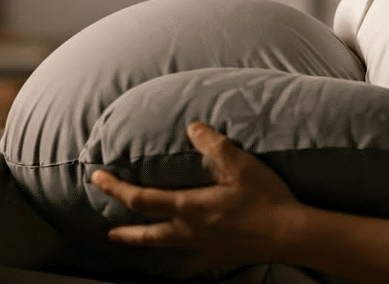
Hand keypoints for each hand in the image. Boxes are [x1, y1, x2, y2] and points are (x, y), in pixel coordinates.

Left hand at [91, 121, 301, 267]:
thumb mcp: (240, 165)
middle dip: (125, 231)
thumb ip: (214, 145)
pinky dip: (184, 260)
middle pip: (147, 233)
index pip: (141, 198)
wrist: (290, 234)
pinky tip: (186, 261)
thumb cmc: (265, 199)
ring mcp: (205, 247)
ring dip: (146, 242)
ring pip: (166, 247)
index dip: (116, 188)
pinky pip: (195, 260)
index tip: (98, 178)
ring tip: (134, 241)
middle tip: (109, 231)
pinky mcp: (222, 255)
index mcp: (189, 207)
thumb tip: (192, 128)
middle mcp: (191, 231)